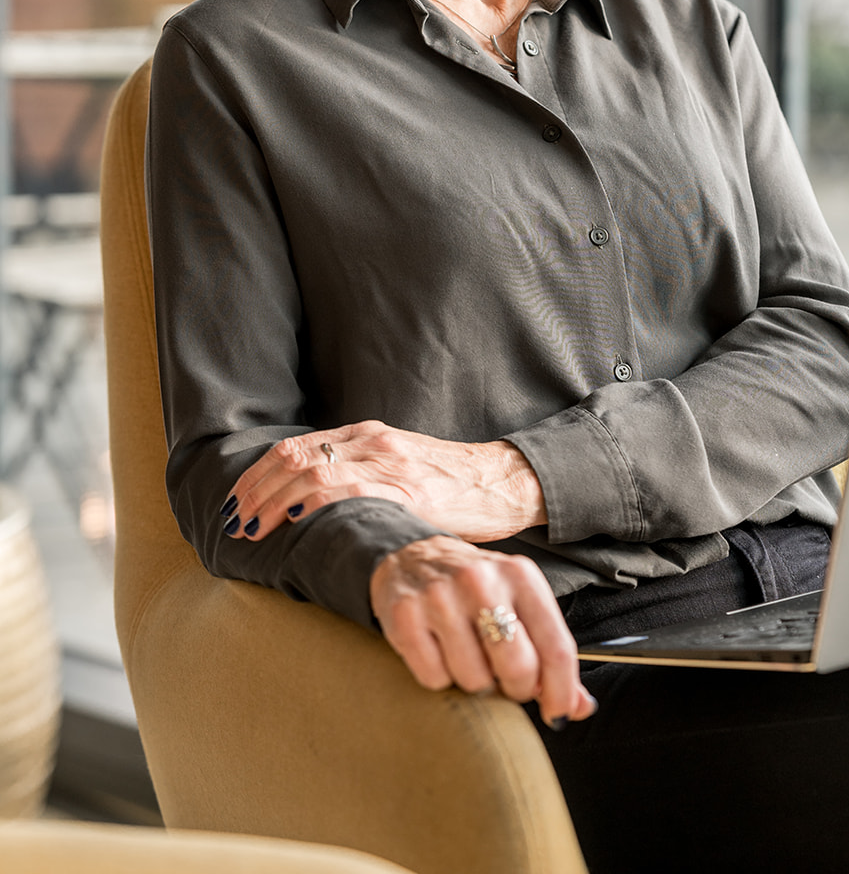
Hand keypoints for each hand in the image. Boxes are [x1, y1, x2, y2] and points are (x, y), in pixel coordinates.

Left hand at [222, 421, 546, 543]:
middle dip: (255, 490)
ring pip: (314, 471)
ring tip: (252, 529)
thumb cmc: (449, 484)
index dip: (257, 474)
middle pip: (295, 457)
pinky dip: (317, 503)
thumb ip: (359, 475)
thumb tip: (307, 505)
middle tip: (231, 520)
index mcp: (367, 434)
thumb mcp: (398, 468)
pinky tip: (296, 519)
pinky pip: (353, 491)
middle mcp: (373, 442)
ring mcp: (391, 463)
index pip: (295, 447)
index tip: (235, 502)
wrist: (501, 481)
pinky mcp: (410, 490)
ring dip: (273, 501)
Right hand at [370, 534, 597, 728]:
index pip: (556, 647)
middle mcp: (481, 580)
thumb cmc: (477, 590)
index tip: (558, 713)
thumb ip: (550, 654)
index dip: (561, 691)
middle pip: (518, 667)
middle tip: (506, 681)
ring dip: (475, 683)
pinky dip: (440, 678)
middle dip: (516, 689)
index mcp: (520, 575)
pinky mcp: (405, 615)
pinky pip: (434, 678)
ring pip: (474, 680)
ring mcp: (440, 596)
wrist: (413, 557)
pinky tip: (439, 651)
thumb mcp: (520, 605)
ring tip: (468, 657)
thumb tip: (579, 706)